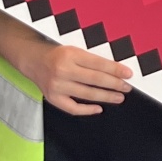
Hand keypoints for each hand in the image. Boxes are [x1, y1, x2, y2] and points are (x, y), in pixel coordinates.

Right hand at [10, 39, 132, 115]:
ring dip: (106, 97)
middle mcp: (63, 70)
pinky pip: (73, 108)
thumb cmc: (57, 55)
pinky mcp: (53, 98)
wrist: (33, 61)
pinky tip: (99, 108)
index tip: (128, 74)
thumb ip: (91, 60)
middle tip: (126, 87)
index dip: (115, 70)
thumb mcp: (74, 50)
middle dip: (114, 84)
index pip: (98, 64)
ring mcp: (57, 86)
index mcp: (70, 55)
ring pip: (87, 94)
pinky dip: (87, 110)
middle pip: (95, 79)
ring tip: (118, 97)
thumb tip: (115, 71)